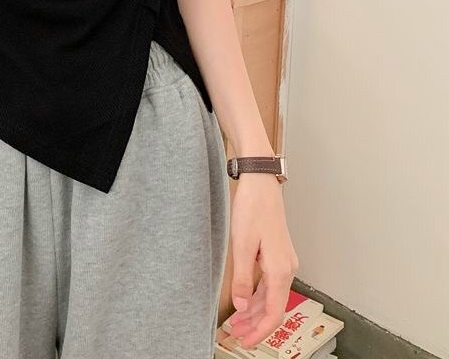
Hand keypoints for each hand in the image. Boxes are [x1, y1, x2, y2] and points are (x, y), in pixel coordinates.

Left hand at [227, 173, 298, 349]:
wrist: (260, 183)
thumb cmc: (253, 207)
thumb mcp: (242, 245)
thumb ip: (242, 279)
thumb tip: (241, 307)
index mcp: (280, 270)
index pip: (274, 313)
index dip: (260, 332)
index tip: (246, 342)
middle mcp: (287, 268)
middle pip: (273, 307)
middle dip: (256, 325)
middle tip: (237, 336)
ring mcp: (283, 261)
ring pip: (271, 296)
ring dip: (255, 312)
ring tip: (238, 323)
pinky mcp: (277, 254)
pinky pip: (269, 283)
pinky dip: (257, 296)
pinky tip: (246, 302)